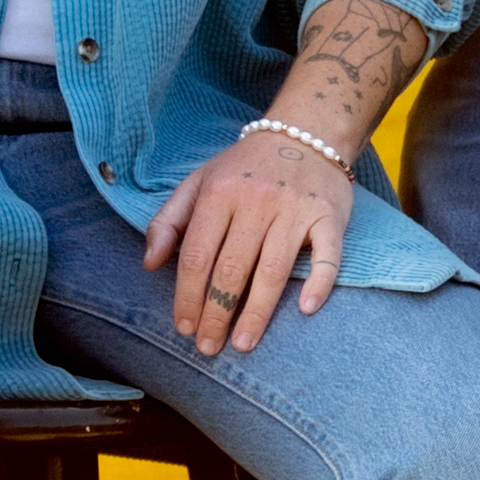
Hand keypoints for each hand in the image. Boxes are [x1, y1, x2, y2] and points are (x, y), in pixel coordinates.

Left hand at [142, 132, 351, 353]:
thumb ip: (168, 222)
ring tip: (243, 344)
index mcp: (218, 193)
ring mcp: (294, 209)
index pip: (196, 255)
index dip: (187, 295)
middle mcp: (255, 201)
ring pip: (273, 270)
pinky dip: (319, 282)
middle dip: (216, 314)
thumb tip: (149, 265)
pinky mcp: (329, 216)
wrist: (305, 132)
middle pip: (232, 268)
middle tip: (208, 346)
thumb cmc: (244, 168)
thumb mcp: (198, 182)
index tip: (184, 326)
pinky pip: (327, 255)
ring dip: (257, 312)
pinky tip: (306, 309)